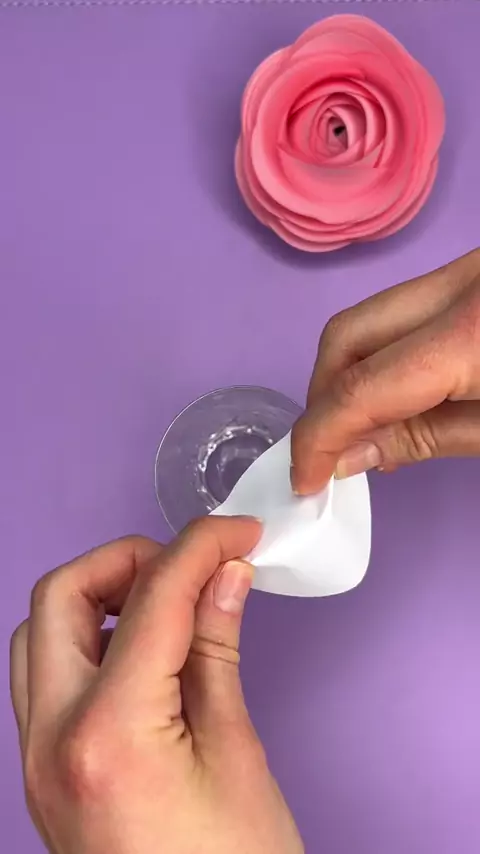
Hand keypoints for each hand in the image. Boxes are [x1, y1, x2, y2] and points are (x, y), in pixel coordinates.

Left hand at [10, 518, 303, 853]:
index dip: (200, 547)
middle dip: (128, 560)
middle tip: (191, 568)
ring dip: (99, 598)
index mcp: (108, 734)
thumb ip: (216, 650)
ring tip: (166, 605)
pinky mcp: (43, 774)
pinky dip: (87, 641)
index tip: (237, 534)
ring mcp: (35, 761)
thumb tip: (223, 575)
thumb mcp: (237, 757)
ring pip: (40, 635)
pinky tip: (140, 651)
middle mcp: (50, 741)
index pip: (152, 600)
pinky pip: (45, 677)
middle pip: (61, 598)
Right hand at [291, 248, 479, 493]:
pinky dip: (384, 355)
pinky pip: (402, 312)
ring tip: (367, 429)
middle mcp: (458, 282)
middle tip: (331, 451)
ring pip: (368, 317)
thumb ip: (426, 439)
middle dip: (323, 397)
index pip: (361, 386)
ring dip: (350, 374)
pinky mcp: (469, 274)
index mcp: (471, 333)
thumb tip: (348, 455)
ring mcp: (463, 270)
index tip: (304, 478)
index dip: (319, 437)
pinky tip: (401, 396)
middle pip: (347, 335)